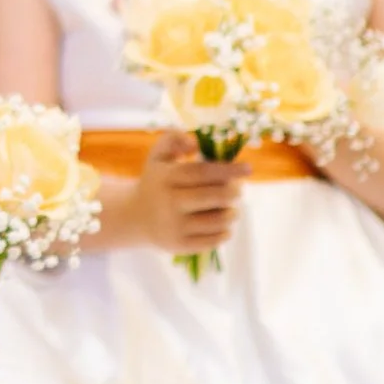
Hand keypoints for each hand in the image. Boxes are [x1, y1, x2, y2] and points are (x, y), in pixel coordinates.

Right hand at [129, 130, 246, 253]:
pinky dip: (225, 231)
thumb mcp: (158, 157)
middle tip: (237, 189)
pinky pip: (215, 239)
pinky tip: (222, 225)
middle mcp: (168, 202)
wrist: (134, 217)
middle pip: (216, 196)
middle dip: (234, 191)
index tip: (248, 168)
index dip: (229, 169)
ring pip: (219, 220)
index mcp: (165, 178)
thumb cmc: (155, 182)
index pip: (203, 172)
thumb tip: (195, 143)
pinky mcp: (179, 245)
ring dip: (232, 212)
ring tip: (229, 207)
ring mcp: (174, 226)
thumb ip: (173, 139)